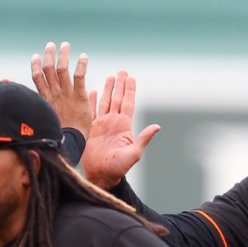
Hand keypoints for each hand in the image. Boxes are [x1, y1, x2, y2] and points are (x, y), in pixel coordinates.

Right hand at [31, 42, 92, 138]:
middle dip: (49, 55)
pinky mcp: (79, 96)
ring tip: (65, 45)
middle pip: (48, 69)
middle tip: (51, 45)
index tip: (36, 56)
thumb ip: (43, 109)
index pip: (37, 77)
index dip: (36, 65)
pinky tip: (83, 56)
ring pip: (62, 68)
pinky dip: (81, 64)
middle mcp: (54, 93)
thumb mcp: (46, 119)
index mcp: (45, 99)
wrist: (69, 141)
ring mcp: (66, 93)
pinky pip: (79, 76)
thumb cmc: (59, 134)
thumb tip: (38, 106)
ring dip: (63, 55)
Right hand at [81, 71, 159, 189]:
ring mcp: (102, 125)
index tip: (131, 77)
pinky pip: (91, 112)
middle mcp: (113, 123)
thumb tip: (157, 126)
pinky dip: (92, 101)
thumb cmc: (118, 168)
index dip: (129, 90)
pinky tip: (93, 91)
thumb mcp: (134, 153)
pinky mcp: (91, 130)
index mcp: (124, 126)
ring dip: (108, 90)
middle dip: (120, 85)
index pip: (128, 103)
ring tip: (110, 77)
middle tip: (122, 71)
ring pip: (105, 102)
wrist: (101, 175)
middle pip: (117, 99)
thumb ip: (143, 139)